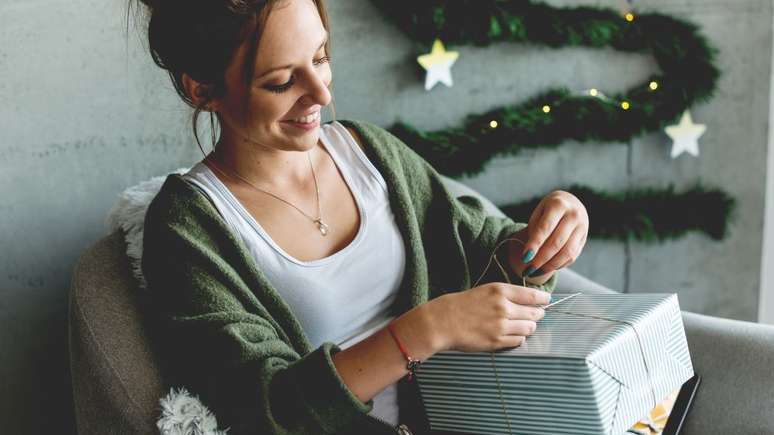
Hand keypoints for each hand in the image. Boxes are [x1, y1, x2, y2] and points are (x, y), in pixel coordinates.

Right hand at [426, 283, 548, 352]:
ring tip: (520, 326)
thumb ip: (505, 295)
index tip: (546, 300)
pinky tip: (510, 335)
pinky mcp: (497, 342)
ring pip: (529, 328)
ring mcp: (501, 326)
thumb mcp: (484, 291)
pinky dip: (518, 338)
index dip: (543, 299)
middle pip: (535, 313)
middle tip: (535, 315)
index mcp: (500, 291)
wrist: (441, 322)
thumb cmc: (459, 305)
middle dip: (537, 314)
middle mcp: (504, 307)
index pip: (533, 295)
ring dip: (528, 327)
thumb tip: (526, 302)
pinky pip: (518, 341)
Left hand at [509, 191, 588, 282]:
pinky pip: (572, 257)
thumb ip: (535, 231)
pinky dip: (558, 265)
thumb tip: (530, 256)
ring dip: (550, 266)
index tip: (524, 258)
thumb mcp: (539, 213)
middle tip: (528, 270)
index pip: (545, 228)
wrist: (571, 204)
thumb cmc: (548, 211)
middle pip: (556, 242)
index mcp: (559, 205)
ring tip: (535, 272)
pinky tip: (547, 268)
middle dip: (541, 259)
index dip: (534, 244)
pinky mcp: (584, 239)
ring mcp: (582, 228)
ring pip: (567, 252)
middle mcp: (574, 215)